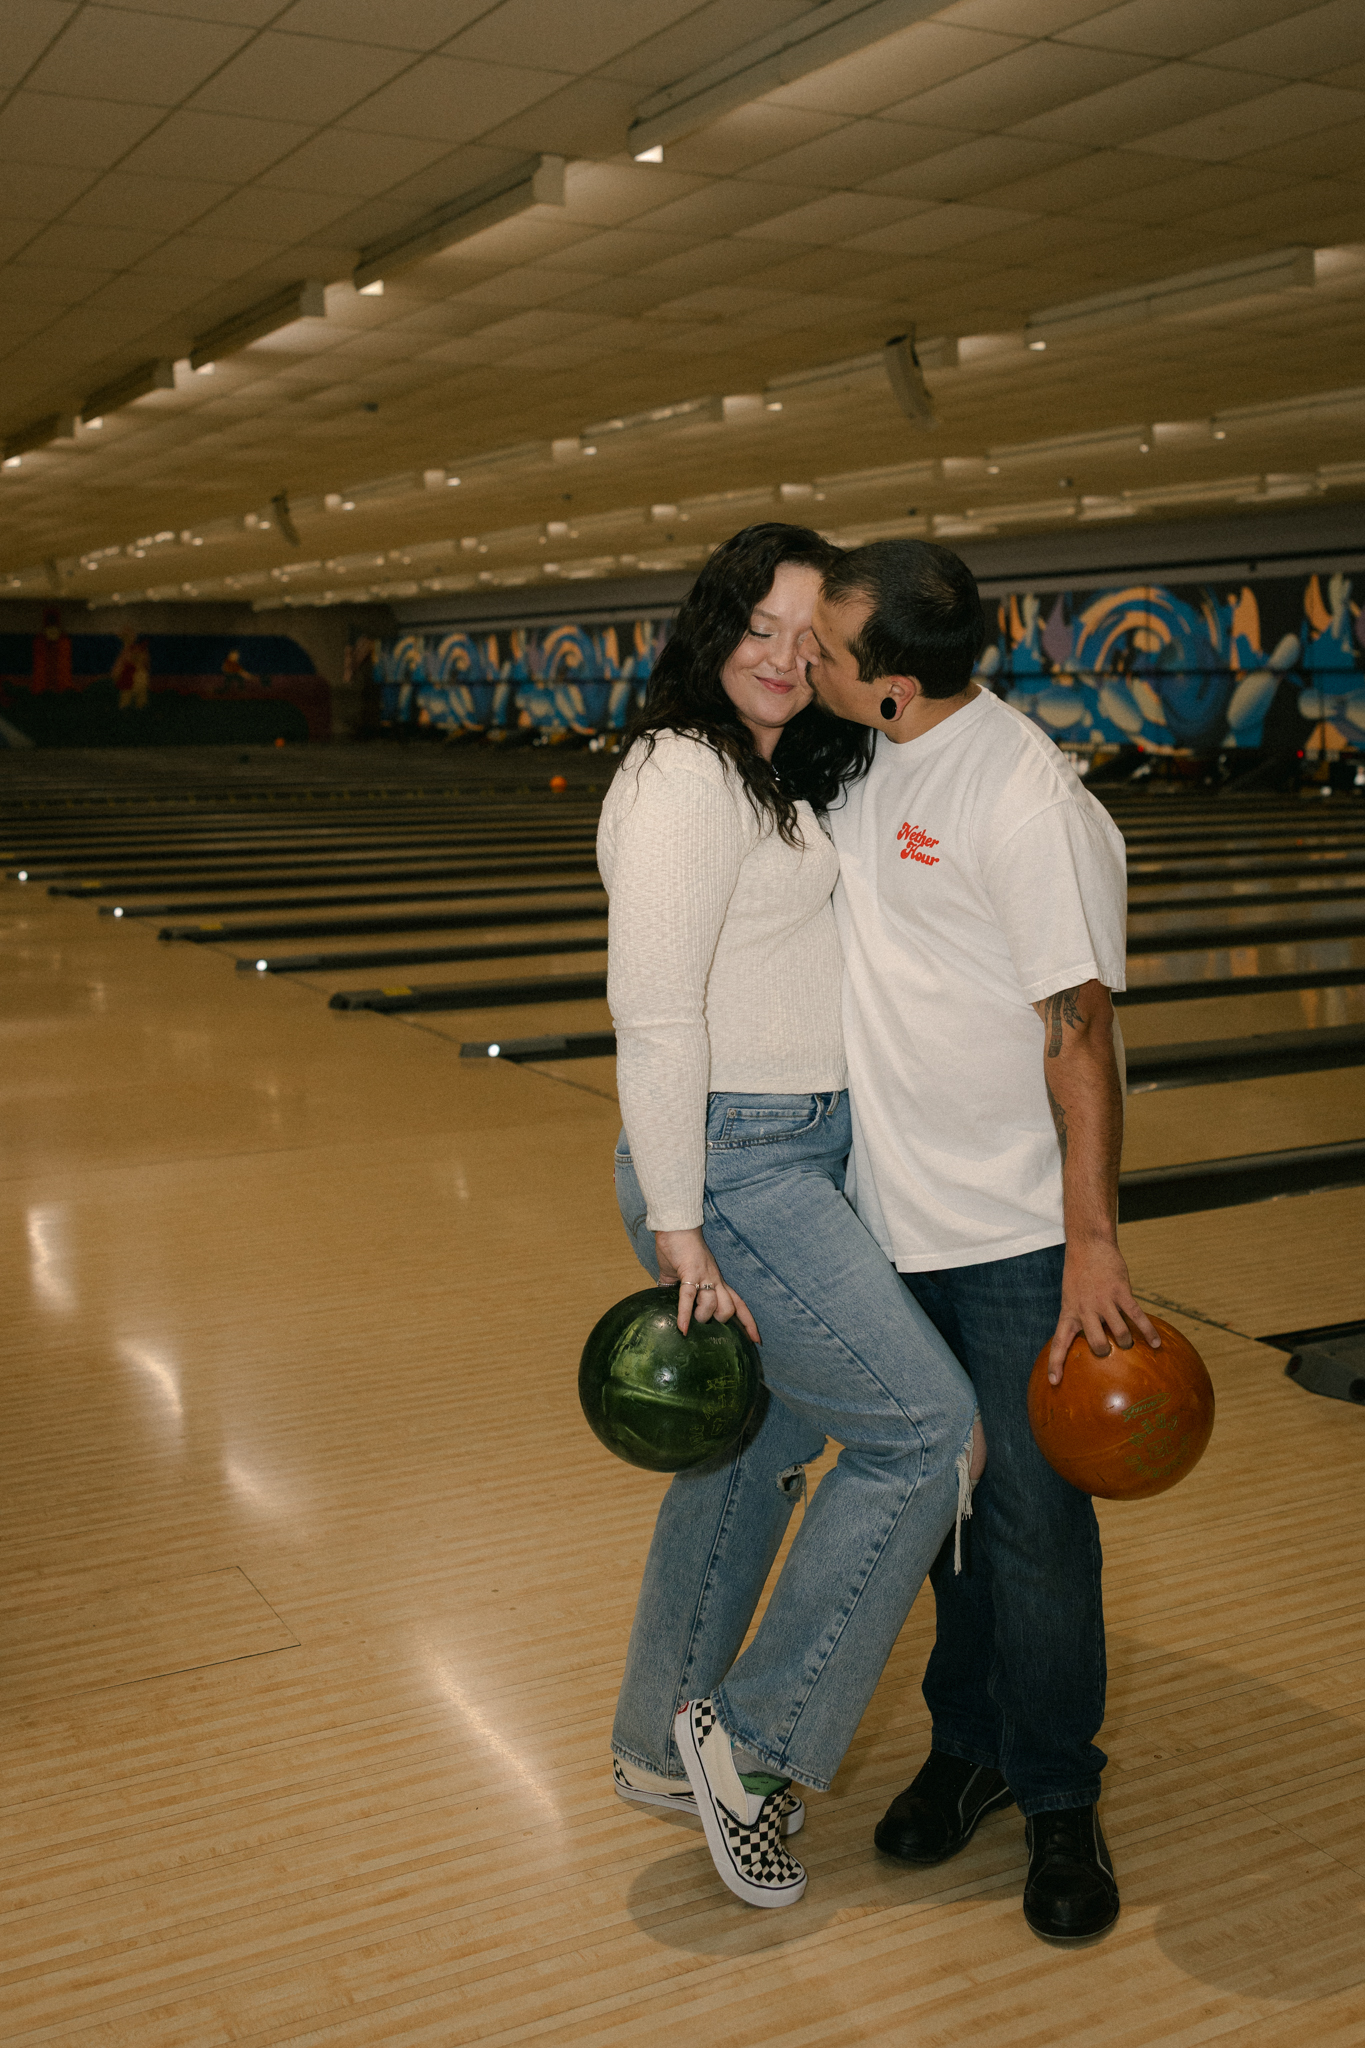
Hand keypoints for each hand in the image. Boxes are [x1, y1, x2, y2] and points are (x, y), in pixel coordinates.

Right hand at [655, 1227, 760, 1344]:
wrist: (676, 1227)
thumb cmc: (680, 1248)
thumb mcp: (684, 1273)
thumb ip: (678, 1288)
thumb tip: (664, 1301)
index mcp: (717, 1281)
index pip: (739, 1304)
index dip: (748, 1323)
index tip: (755, 1340)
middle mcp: (716, 1280)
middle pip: (730, 1308)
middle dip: (720, 1320)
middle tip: (706, 1323)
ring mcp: (704, 1277)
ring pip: (714, 1305)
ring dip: (702, 1317)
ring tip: (691, 1321)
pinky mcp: (689, 1273)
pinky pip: (689, 1297)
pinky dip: (685, 1315)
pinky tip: (682, 1328)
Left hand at [1047, 1240, 1160, 1382]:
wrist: (1088, 1245)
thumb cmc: (1079, 1273)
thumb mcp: (1071, 1296)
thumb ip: (1080, 1317)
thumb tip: (1096, 1342)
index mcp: (1069, 1312)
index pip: (1059, 1342)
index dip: (1055, 1364)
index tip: (1053, 1382)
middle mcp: (1085, 1309)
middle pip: (1098, 1345)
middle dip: (1106, 1353)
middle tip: (1110, 1350)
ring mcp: (1104, 1301)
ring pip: (1120, 1333)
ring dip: (1127, 1342)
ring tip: (1128, 1342)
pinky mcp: (1121, 1292)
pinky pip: (1137, 1317)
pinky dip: (1148, 1332)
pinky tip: (1156, 1344)